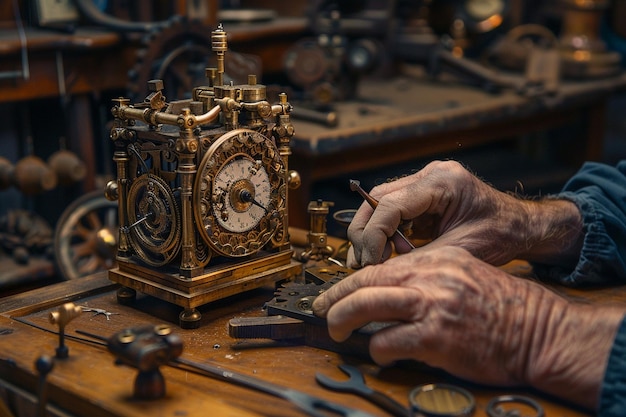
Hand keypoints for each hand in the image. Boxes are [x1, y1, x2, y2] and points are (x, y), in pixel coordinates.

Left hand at [313, 246, 622, 409]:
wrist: (538, 329)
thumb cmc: (502, 306)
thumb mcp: (462, 273)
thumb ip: (425, 278)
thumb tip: (388, 292)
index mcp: (435, 259)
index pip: (379, 266)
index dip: (349, 281)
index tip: (332, 293)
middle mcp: (429, 277)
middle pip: (365, 282)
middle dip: (335, 298)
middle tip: (322, 311)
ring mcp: (431, 305)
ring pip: (367, 305)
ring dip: (342, 319)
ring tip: (335, 331)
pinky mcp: (436, 337)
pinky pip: (388, 341)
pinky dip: (376, 348)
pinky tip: (380, 353)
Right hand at [346, 160, 583, 267]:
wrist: (522, 226)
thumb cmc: (501, 235)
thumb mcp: (460, 251)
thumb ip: (419, 258)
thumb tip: (382, 273)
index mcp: (442, 182)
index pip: (391, 204)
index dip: (373, 236)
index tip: (368, 263)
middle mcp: (429, 174)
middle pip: (376, 200)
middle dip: (365, 234)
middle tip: (363, 264)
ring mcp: (424, 181)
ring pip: (378, 204)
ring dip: (371, 234)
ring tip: (371, 262)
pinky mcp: (422, 194)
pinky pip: (391, 211)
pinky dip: (384, 233)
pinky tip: (386, 254)